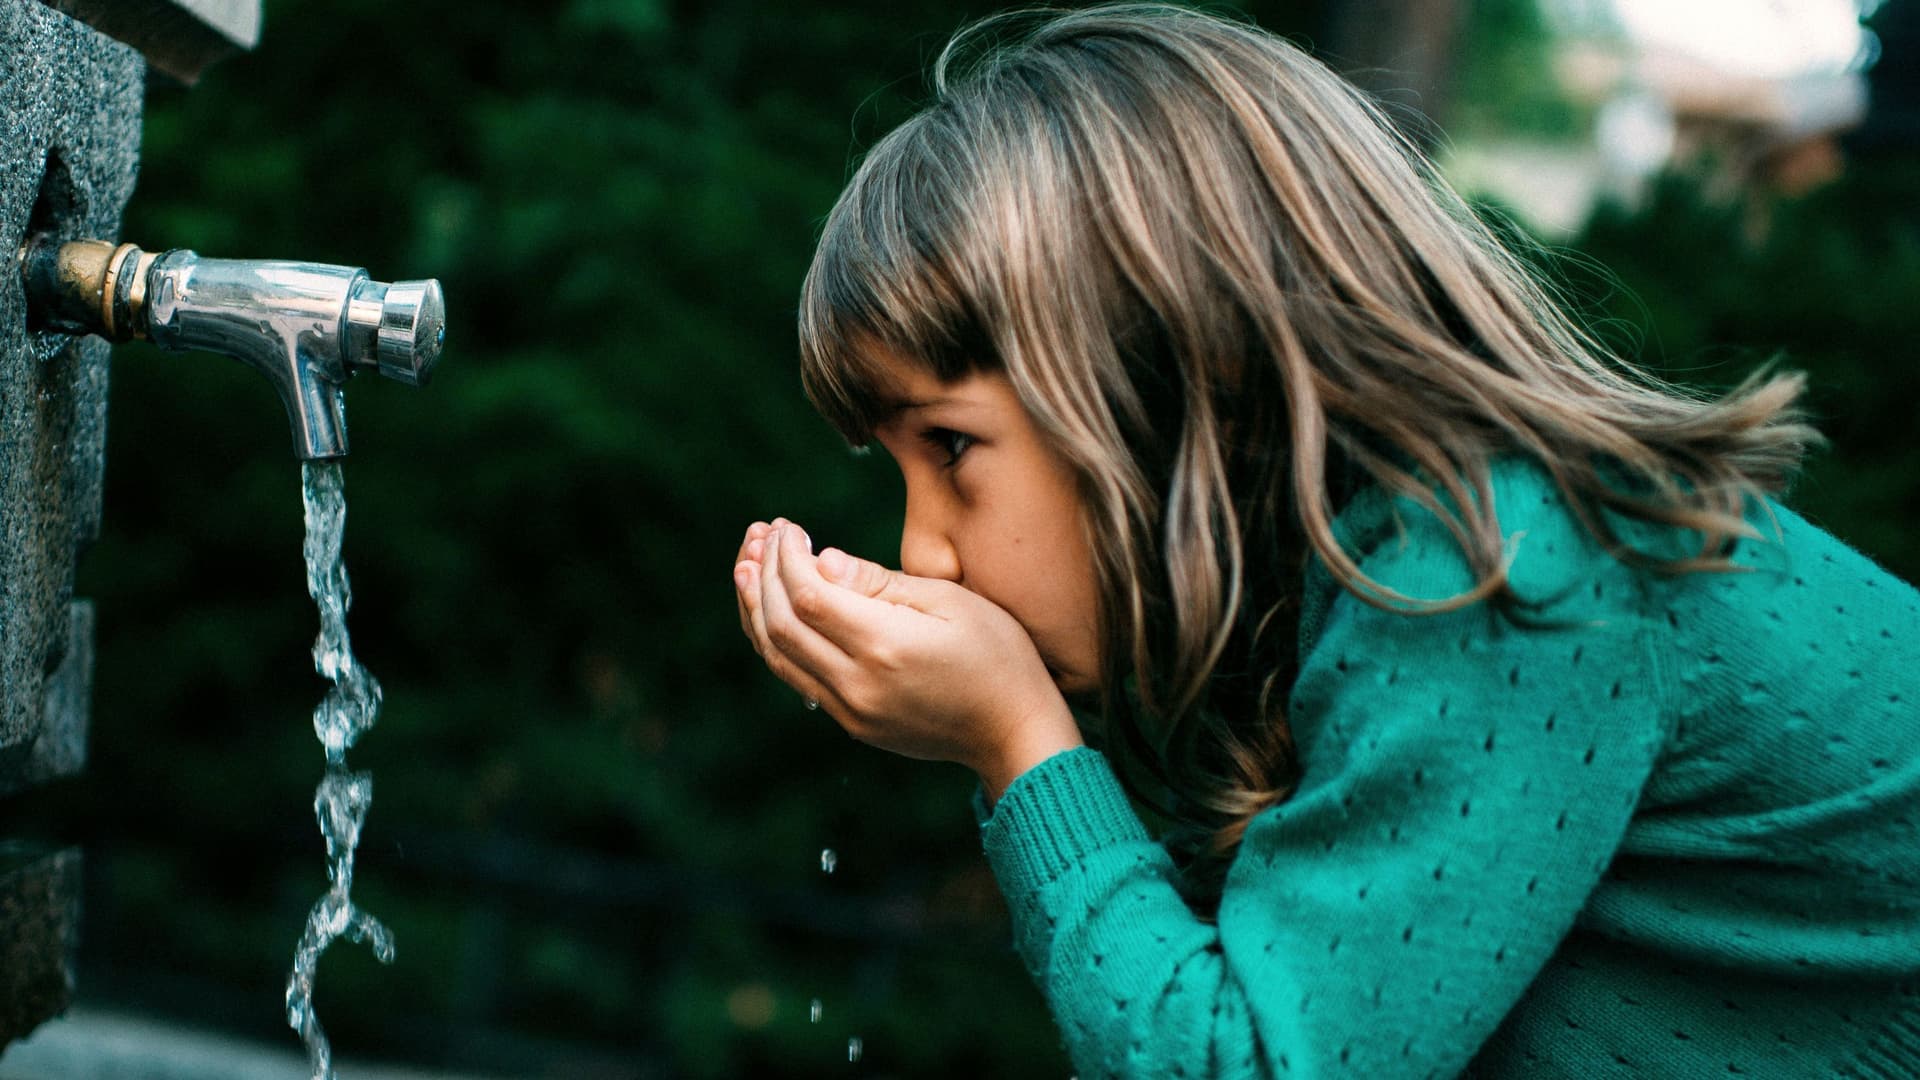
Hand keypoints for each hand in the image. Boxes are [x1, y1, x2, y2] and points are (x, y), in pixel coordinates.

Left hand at [732, 520, 1082, 799]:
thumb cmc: (996, 654)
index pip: (808, 593)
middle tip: (759, 534)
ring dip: (756, 608)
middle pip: (782, 624)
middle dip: (763, 573)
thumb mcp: (950, 600)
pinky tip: (770, 611)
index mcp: (885, 645)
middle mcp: (858, 684)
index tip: (788, 526)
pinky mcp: (853, 724)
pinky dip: (775, 639)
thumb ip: (881, 583)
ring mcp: (851, 710)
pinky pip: (796, 677)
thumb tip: (823, 560)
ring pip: (778, 655)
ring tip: (746, 566)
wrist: (1014, 731)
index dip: (787, 555)